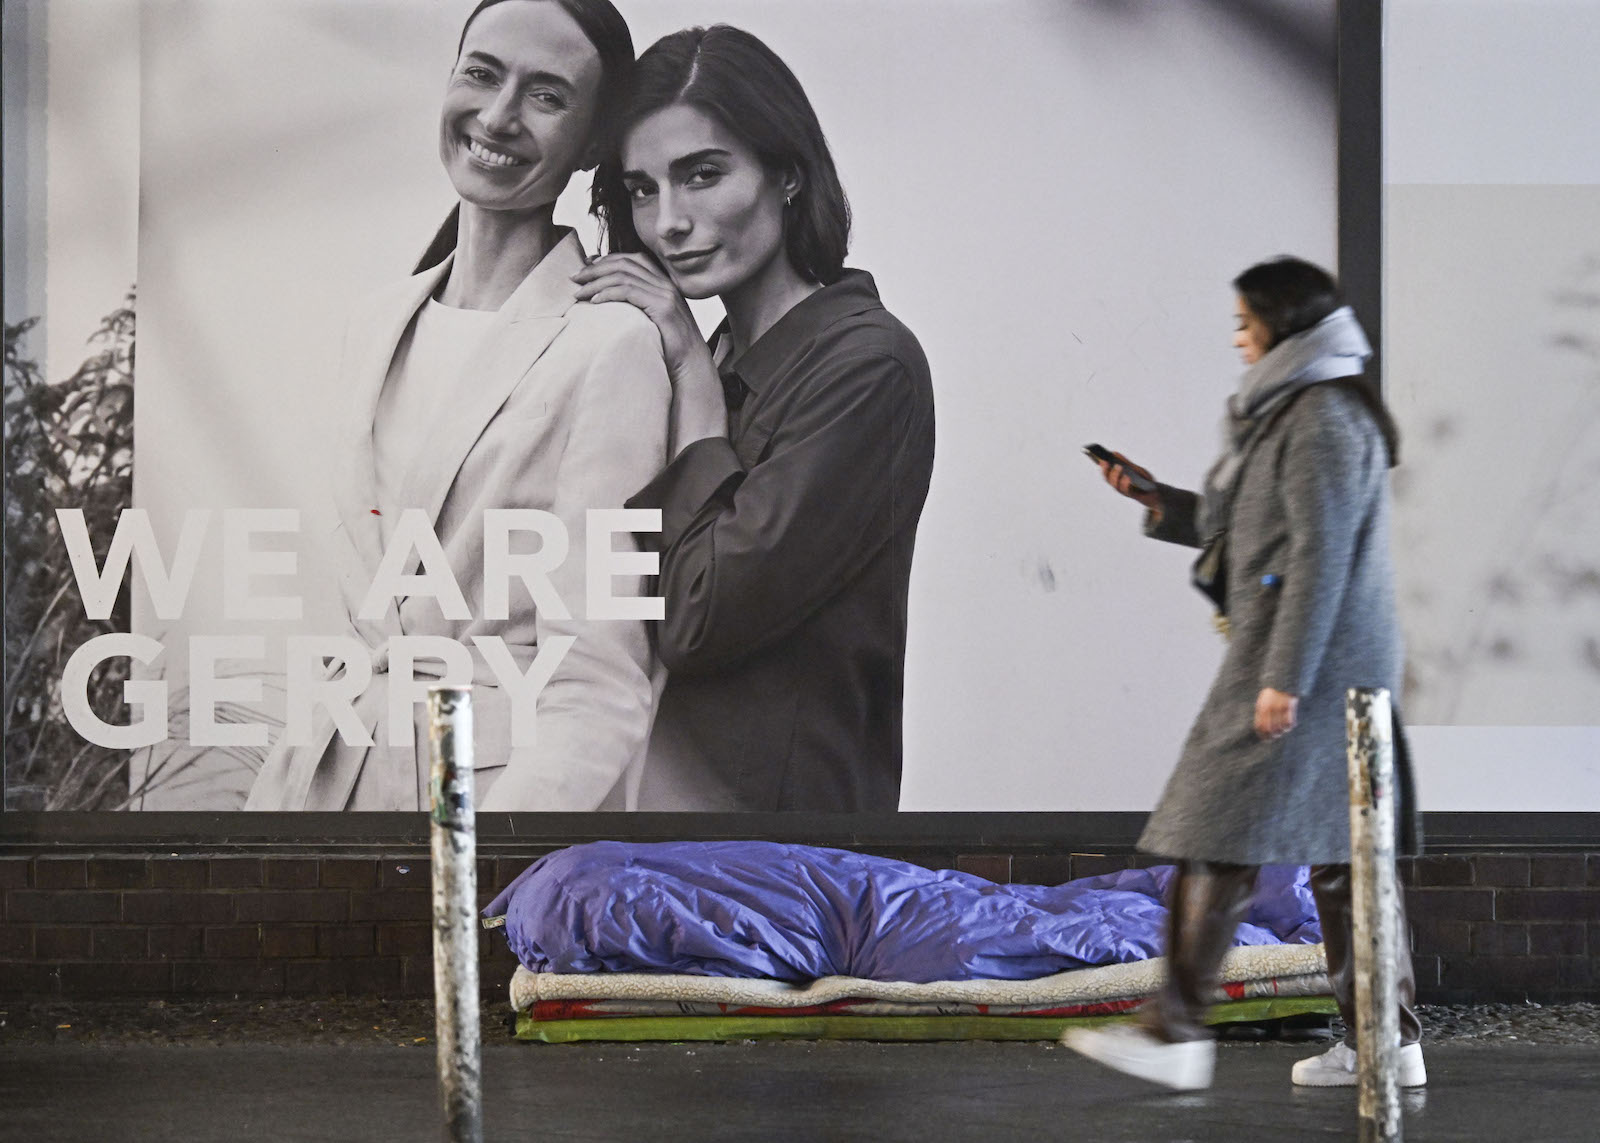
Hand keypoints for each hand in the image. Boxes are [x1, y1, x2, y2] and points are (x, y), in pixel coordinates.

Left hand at [573, 253, 707, 384]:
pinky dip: (608, 293)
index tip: (586, 266)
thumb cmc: (668, 345)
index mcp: (663, 282)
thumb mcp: (652, 318)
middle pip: (624, 263)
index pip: (632, 259)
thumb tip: (609, 297)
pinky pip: (629, 292)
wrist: (691, 363)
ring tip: (579, 293)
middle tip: (575, 279)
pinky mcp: (662, 307)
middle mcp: (665, 283)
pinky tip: (594, 302)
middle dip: (595, 269)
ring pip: (623, 276)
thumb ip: (638, 303)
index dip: (607, 259)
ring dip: (596, 282)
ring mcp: (665, 293)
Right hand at [1097, 452, 1159, 509]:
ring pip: (1115, 486)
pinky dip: (1125, 484)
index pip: (1106, 473)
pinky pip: (1126, 491)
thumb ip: (1125, 462)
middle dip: (1106, 470)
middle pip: (1108, 479)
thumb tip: (1114, 453)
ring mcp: (1125, 491)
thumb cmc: (1143, 480)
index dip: (1102, 467)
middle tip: (1106, 461)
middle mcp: (1118, 486)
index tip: (1100, 458)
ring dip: (1116, 476)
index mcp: (1117, 479)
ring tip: (1118, 466)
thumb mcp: (1135, 468)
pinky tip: (1127, 477)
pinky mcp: (1133, 495)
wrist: (1155, 492)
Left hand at [1254, 687, 1298, 739]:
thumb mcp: (1263, 701)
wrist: (1283, 678)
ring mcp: (1280, 706)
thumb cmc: (1273, 692)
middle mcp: (1269, 708)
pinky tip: (1290, 723)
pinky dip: (1290, 726)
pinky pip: (1290, 723)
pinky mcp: (1291, 705)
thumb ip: (1262, 713)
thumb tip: (1263, 731)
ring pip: (1281, 728)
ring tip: (1282, 729)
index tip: (1266, 739)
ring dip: (1282, 731)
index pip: (1260, 727)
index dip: (1263, 735)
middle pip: (1271, 730)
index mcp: (1261, 707)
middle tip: (1276, 736)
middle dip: (1273, 735)